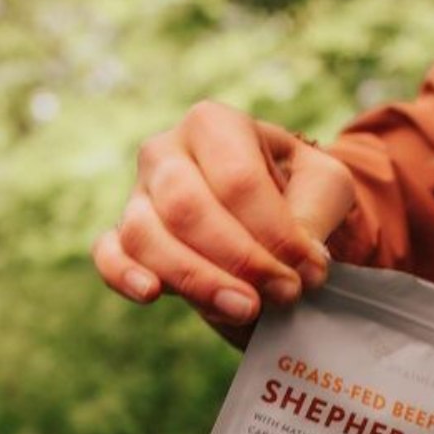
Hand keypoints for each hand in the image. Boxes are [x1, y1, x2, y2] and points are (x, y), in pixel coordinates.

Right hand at [93, 101, 356, 341]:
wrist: (271, 215)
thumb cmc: (298, 192)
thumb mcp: (325, 188)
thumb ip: (316, 214)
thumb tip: (299, 257)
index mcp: (215, 124)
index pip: (237, 179)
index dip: (275, 232)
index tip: (311, 271)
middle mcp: (166, 152)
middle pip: (187, 207)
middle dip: (239, 259)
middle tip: (285, 294)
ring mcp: (137, 195)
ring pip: (146, 235)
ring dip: (197, 279)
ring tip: (245, 309)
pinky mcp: (121, 236)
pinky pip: (109, 255)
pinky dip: (125, 276)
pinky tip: (152, 294)